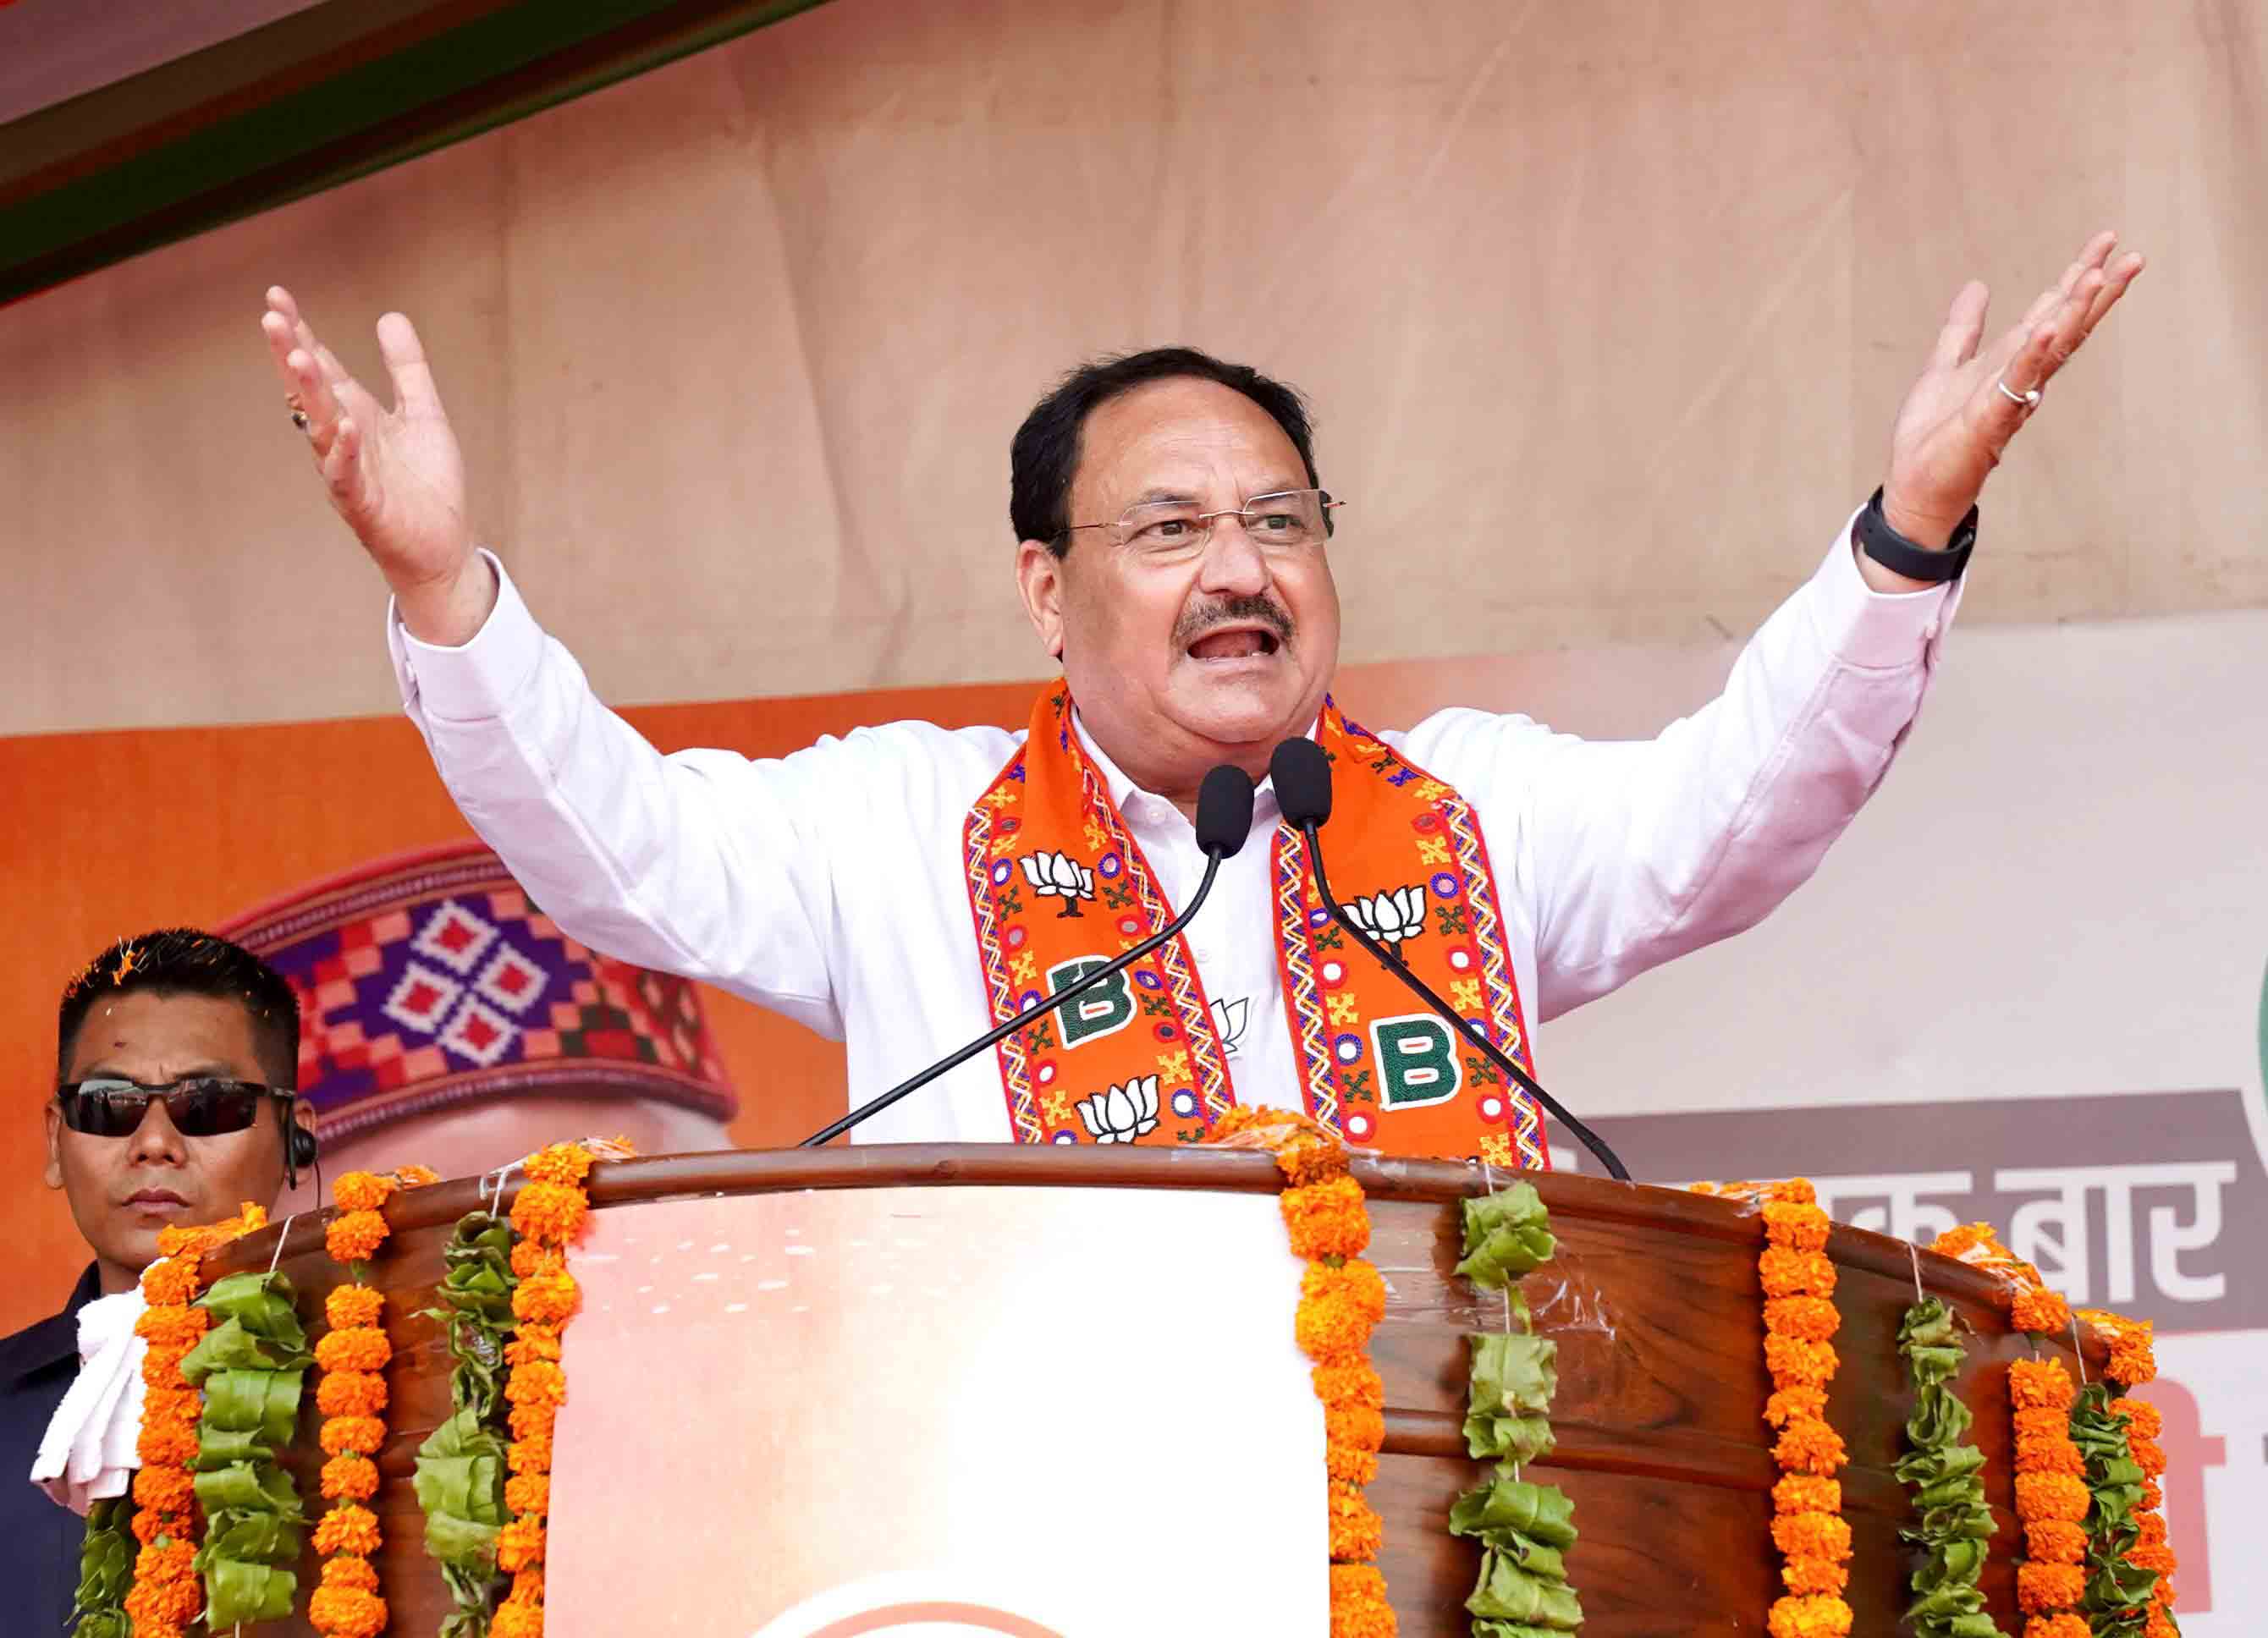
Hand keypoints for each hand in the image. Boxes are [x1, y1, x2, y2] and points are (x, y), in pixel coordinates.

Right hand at [259, 288, 494, 643]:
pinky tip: (345, 425)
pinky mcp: (364, 506)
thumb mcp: (423, 414)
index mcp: (355, 416)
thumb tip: (389, 316)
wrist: (443, 548)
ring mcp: (349, 473)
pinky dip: (345, 451)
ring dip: (310, 394)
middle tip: (271, 316)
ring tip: (299, 355)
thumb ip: (407, 370)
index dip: (300, 333)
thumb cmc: (427, 486)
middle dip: (291, 354)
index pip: (321, 368)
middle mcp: (343, 441)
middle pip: (311, 391)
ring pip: (321, 428)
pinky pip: (346, 476)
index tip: (276, 296)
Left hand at [1878, 231, 2143, 557]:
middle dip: (2096, 290)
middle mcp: (2021, 378)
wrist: (1916, 486)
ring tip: (2097, 275)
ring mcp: (2010, 398)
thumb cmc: (1934, 436)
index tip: (2108, 242)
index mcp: (2012, 363)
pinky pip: (2014, 383)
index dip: (2078, 277)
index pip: (2054, 312)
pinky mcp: (1989, 420)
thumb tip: (1977, 286)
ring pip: (2051, 349)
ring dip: (2074, 312)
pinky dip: (2031, 355)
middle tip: (2134, 255)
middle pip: (2067, 326)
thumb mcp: (1945, 367)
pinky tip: (2045, 327)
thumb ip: (1963, 329)